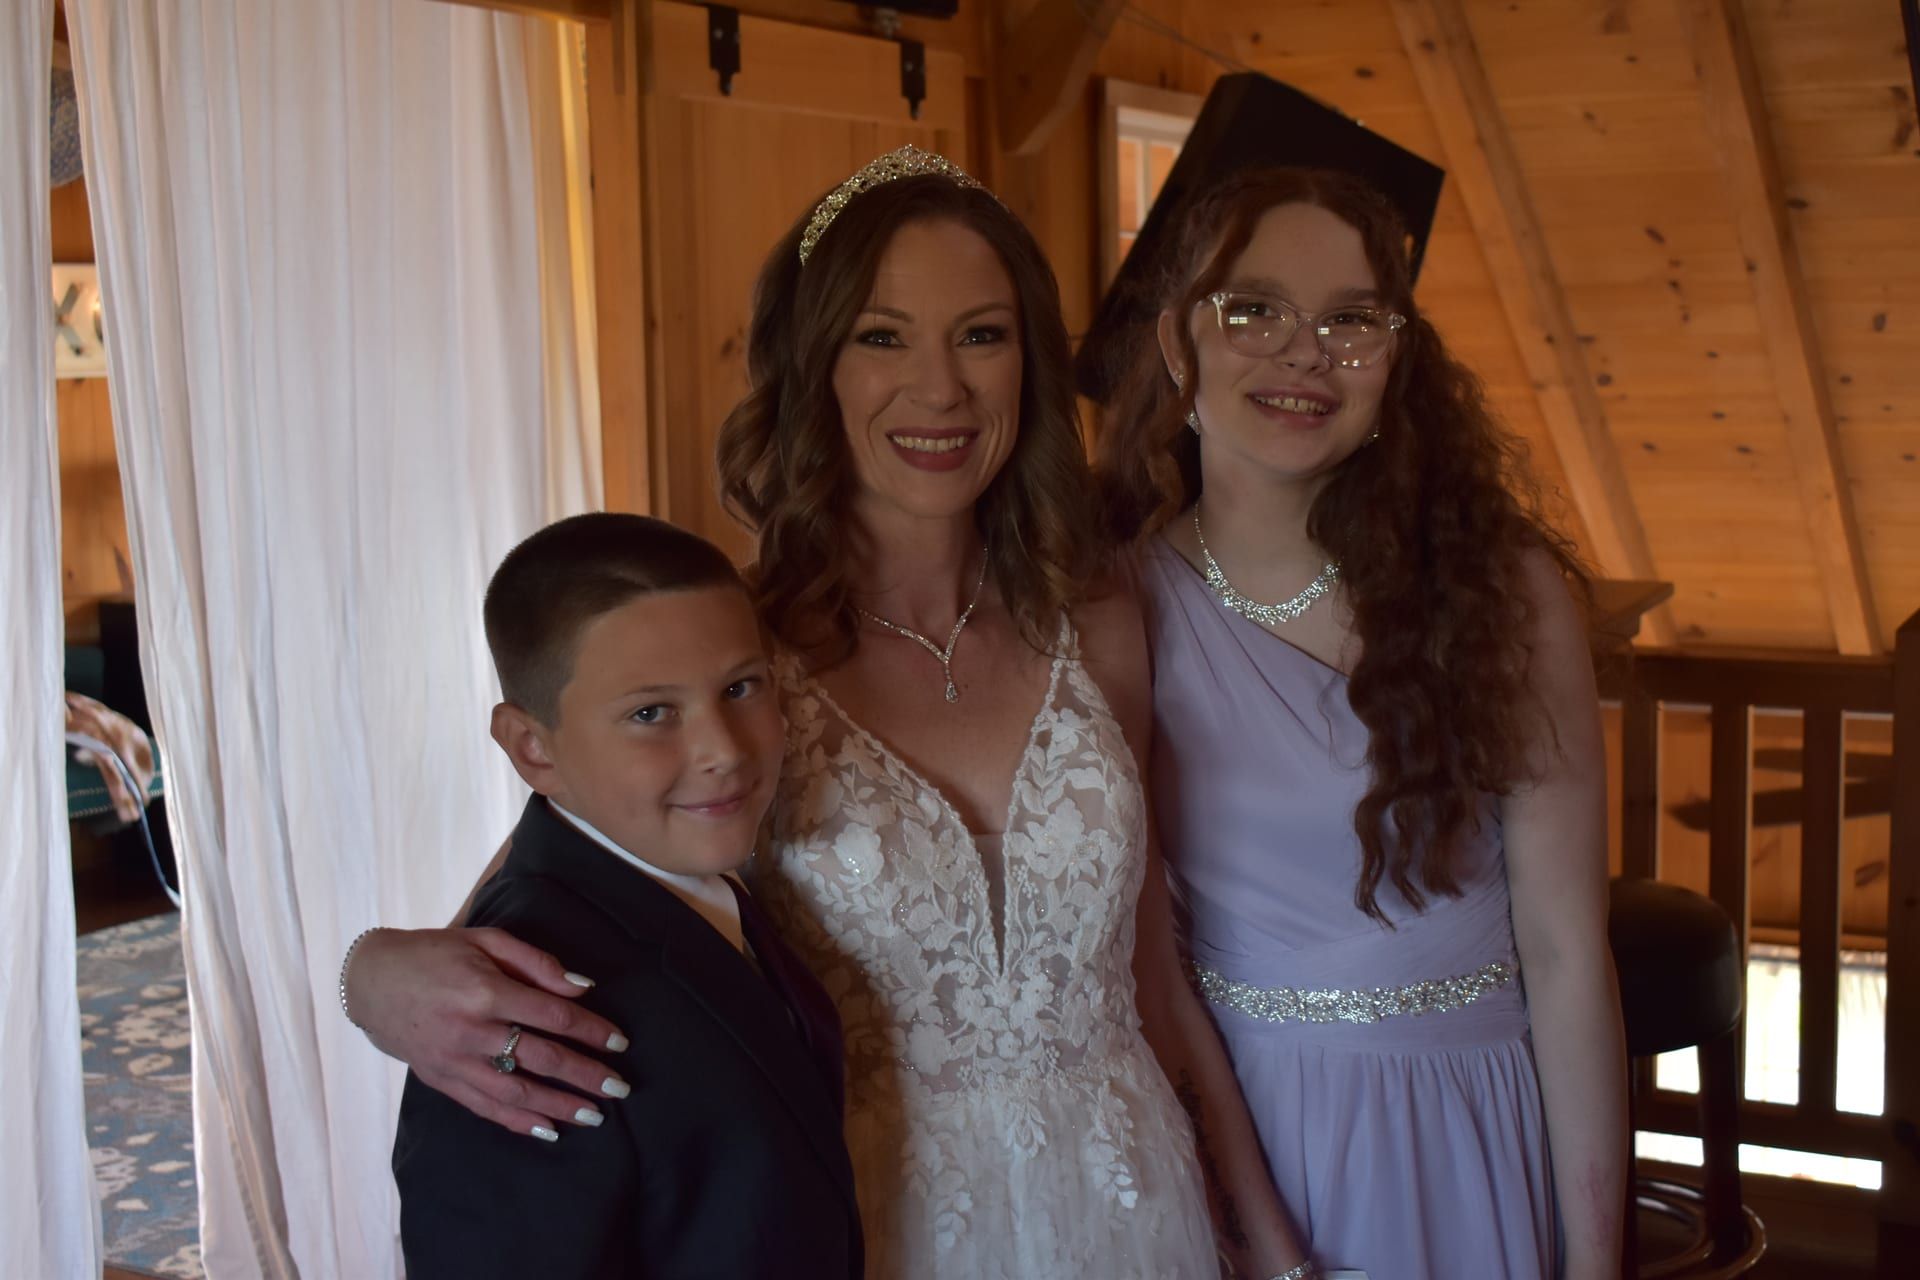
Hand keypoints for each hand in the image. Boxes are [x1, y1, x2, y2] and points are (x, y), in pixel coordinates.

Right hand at [345, 926, 631, 1136]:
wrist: (372, 983)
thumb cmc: (435, 954)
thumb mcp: (486, 941)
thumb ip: (536, 962)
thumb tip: (582, 988)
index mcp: (486, 991)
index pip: (552, 1016)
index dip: (591, 1030)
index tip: (620, 1042)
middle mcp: (472, 1031)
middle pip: (541, 1059)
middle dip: (586, 1075)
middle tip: (621, 1088)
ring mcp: (455, 1061)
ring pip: (516, 1092)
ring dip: (559, 1106)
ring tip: (594, 1116)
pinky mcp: (442, 1081)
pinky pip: (486, 1108)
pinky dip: (519, 1122)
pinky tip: (548, 1130)